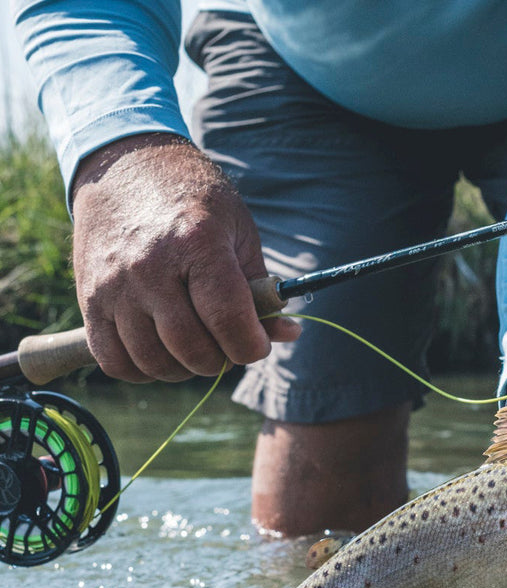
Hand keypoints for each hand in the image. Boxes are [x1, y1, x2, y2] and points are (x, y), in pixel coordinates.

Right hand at [70, 133, 299, 381]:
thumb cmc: (194, 201)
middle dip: (221, 360)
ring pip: (154, 363)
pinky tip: (161, 352)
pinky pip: (116, 361)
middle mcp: (150, 267)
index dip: (252, 347)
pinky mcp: (88, 299)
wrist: (124, 166)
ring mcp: (114, 286)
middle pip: (193, 350)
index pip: (229, 322)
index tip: (257, 344)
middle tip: (226, 344)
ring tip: (196, 347)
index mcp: (196, 244)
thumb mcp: (238, 231)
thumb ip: (262, 289)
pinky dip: (143, 371)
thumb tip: (287, 334)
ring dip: (184, 369)